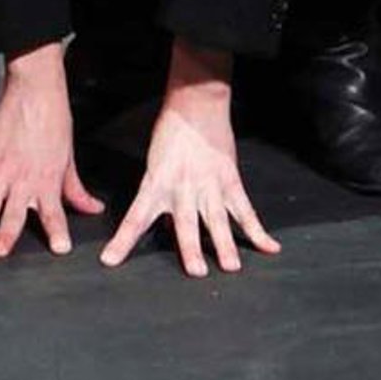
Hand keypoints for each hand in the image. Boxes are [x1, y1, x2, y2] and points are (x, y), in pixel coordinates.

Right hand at [0, 42, 105, 258]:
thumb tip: (92, 208)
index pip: (53, 211)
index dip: (57, 231)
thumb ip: (76, 189)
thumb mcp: (69, 157)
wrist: (34, 90)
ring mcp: (1, 167)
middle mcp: (23, 177)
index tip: (59, 248)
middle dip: (4, 236)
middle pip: (13, 213)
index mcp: (47, 178)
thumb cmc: (54, 120)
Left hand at [100, 43, 280, 277]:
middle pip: (185, 223)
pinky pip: (245, 210)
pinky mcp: (229, 182)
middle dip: (191, 248)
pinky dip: (258, 231)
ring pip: (217, 220)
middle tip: (196, 272)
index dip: (122, 241)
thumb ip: (162, 199)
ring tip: (231, 266)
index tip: (110, 261)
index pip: (135, 219)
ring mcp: (208, 186)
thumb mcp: (155, 167)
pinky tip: (270, 248)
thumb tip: (168, 227)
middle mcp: (182, 189)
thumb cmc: (170, 136)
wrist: (195, 107)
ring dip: (225, 244)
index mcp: (156, 185)